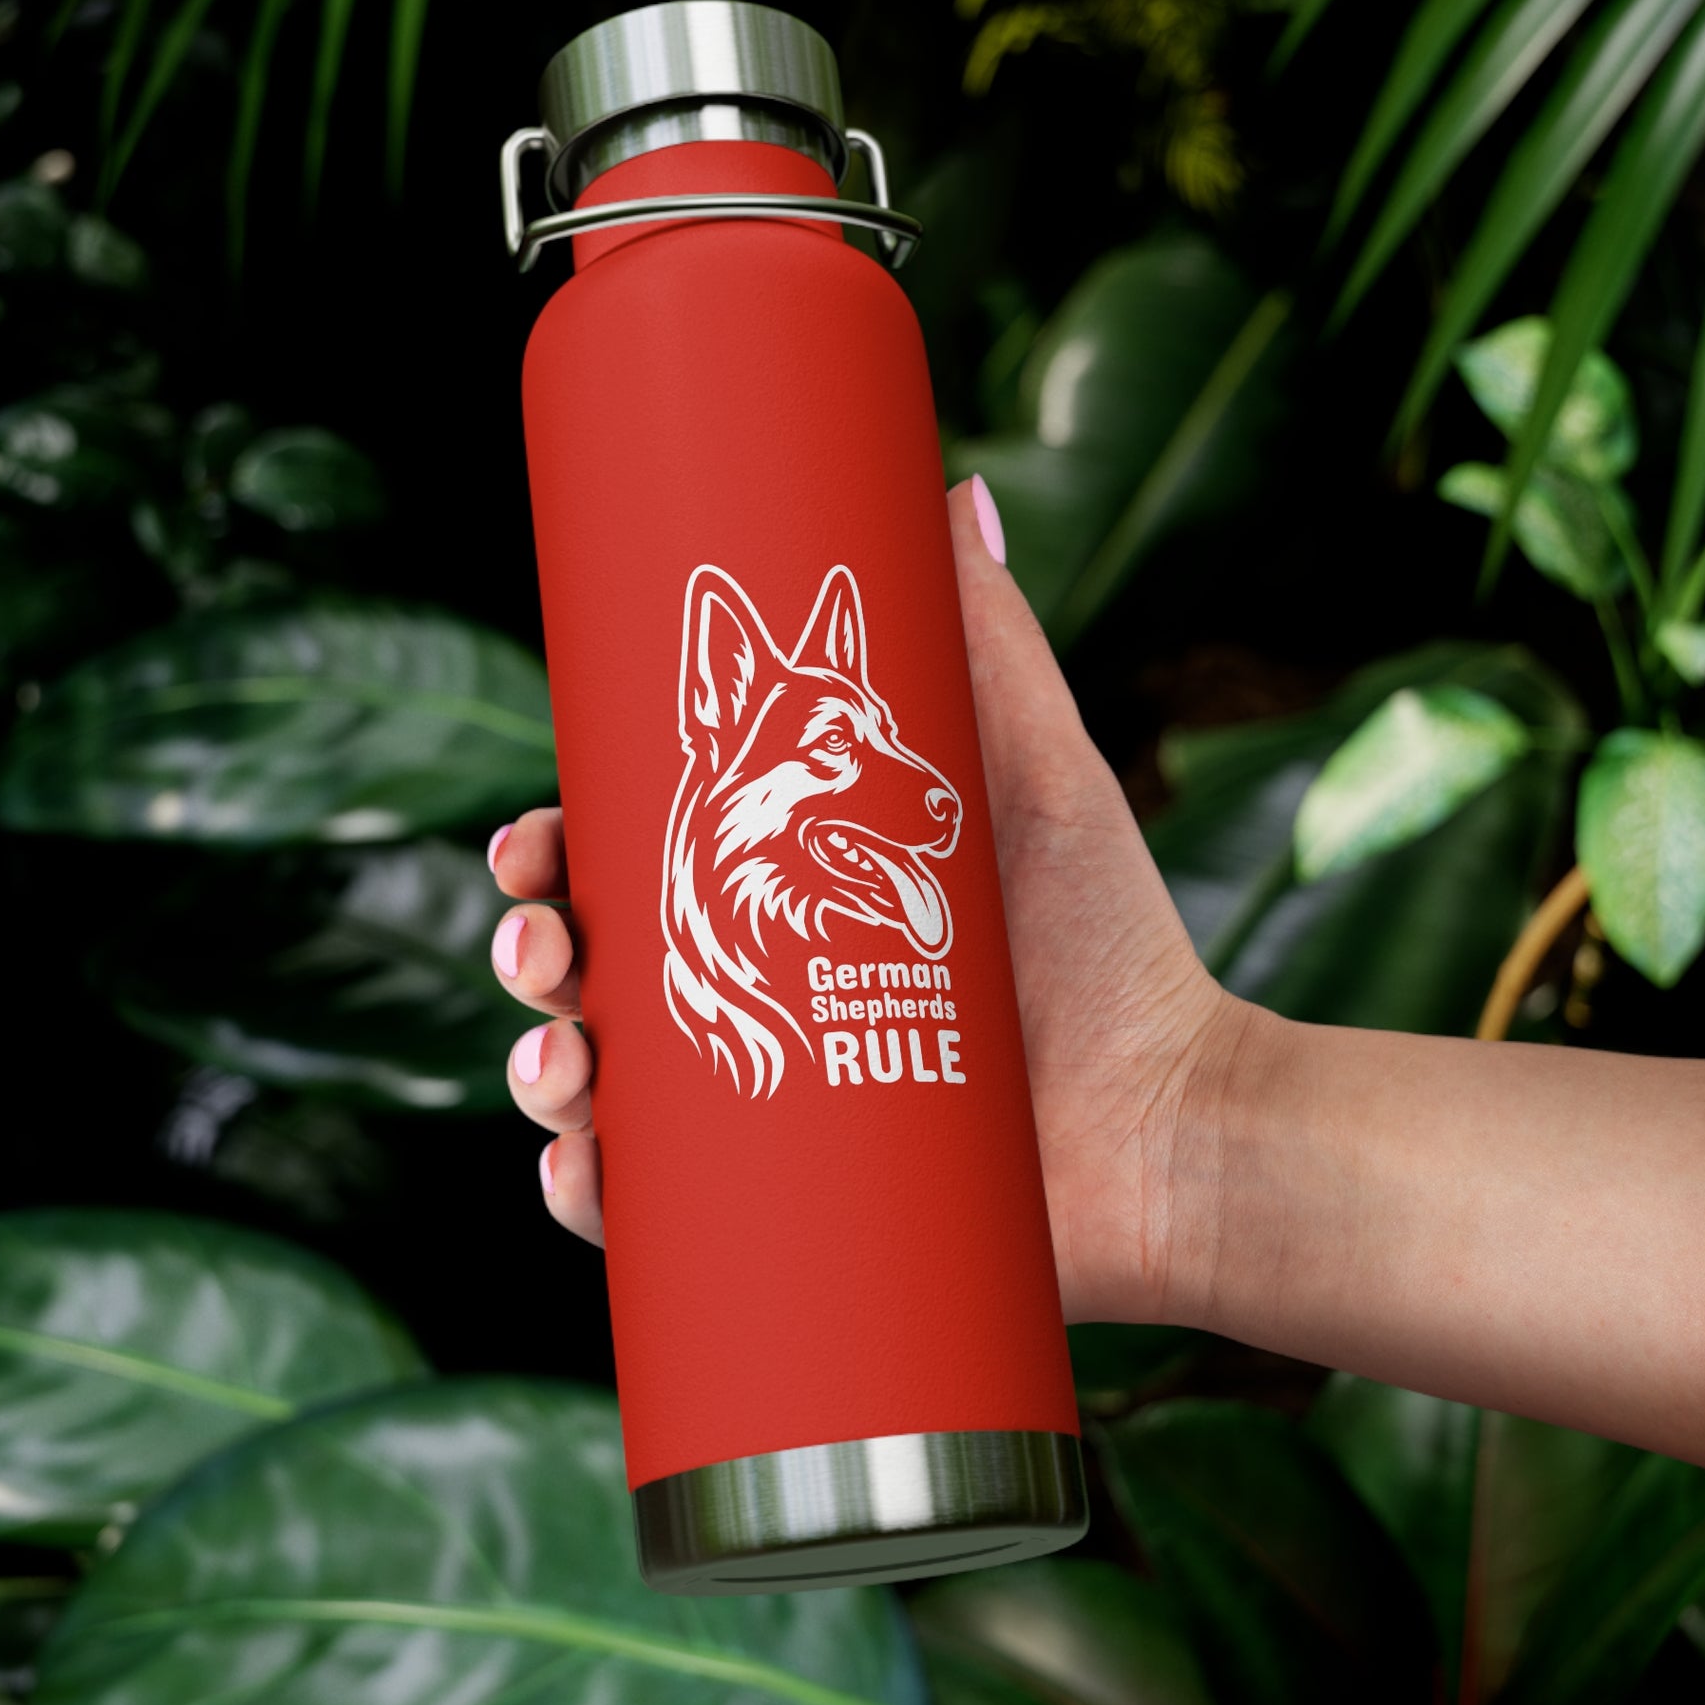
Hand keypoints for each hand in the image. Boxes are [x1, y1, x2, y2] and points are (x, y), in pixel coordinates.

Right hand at [487, 477, 1246, 1323]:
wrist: (1175, 1125)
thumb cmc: (1111, 944)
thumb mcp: (1033, 774)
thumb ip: (989, 638)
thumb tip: (953, 488)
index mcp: (786, 896)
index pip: (630, 866)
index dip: (555, 854)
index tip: (530, 843)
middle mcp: (758, 995)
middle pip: (593, 972)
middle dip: (534, 954)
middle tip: (545, 949)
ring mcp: (762, 1112)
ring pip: (597, 1089)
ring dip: (539, 1072)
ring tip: (562, 1066)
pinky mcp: (783, 1214)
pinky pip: (650, 1216)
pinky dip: (586, 1198)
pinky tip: (579, 1173)